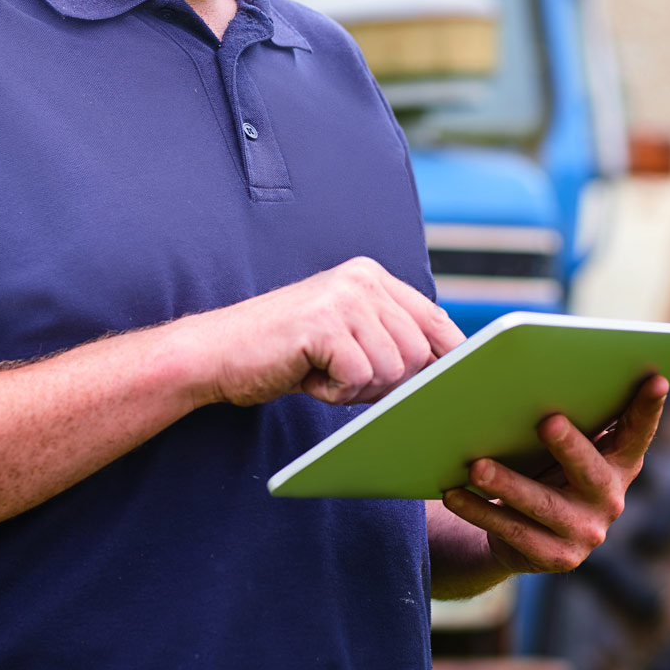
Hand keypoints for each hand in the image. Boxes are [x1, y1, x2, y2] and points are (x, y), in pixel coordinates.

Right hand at [184, 257, 464, 406]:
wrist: (216, 354)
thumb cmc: (283, 353)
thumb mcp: (345, 335)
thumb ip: (389, 338)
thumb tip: (448, 371)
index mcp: (371, 277)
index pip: (434, 319)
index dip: (449, 357)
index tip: (453, 385)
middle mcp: (362, 280)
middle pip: (419, 353)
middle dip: (388, 382)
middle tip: (343, 378)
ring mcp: (343, 299)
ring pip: (393, 369)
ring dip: (359, 388)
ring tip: (321, 373)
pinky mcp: (324, 325)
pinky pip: (360, 379)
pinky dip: (335, 392)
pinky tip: (307, 376)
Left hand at [439, 373, 668, 573]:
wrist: (523, 536)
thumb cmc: (544, 468)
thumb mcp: (561, 448)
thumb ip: (567, 420)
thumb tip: (529, 376)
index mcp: (620, 463)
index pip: (638, 432)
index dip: (649, 408)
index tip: (656, 378)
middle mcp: (610, 498)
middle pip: (590, 471)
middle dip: (569, 446)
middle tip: (547, 421)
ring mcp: (586, 532)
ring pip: (543, 505)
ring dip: (508, 483)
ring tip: (476, 466)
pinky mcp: (555, 558)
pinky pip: (512, 531)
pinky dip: (480, 511)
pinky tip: (454, 494)